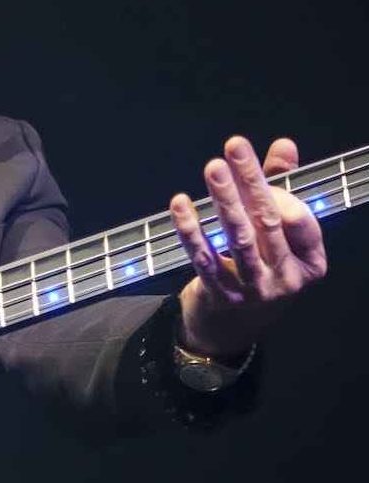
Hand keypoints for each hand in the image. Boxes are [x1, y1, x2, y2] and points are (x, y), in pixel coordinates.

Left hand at [170, 136, 327, 356]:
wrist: (232, 329)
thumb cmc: (260, 268)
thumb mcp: (278, 235)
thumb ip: (281, 187)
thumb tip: (284, 145)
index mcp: (310, 263)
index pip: (300, 220)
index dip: (279, 190)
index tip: (252, 163)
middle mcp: (286, 278)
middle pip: (268, 223)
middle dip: (251, 182)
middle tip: (234, 147)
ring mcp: (254, 290)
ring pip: (238, 238)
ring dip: (224, 200)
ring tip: (213, 168)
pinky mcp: (221, 296)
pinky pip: (204, 258)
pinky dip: (191, 230)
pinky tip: (180, 205)